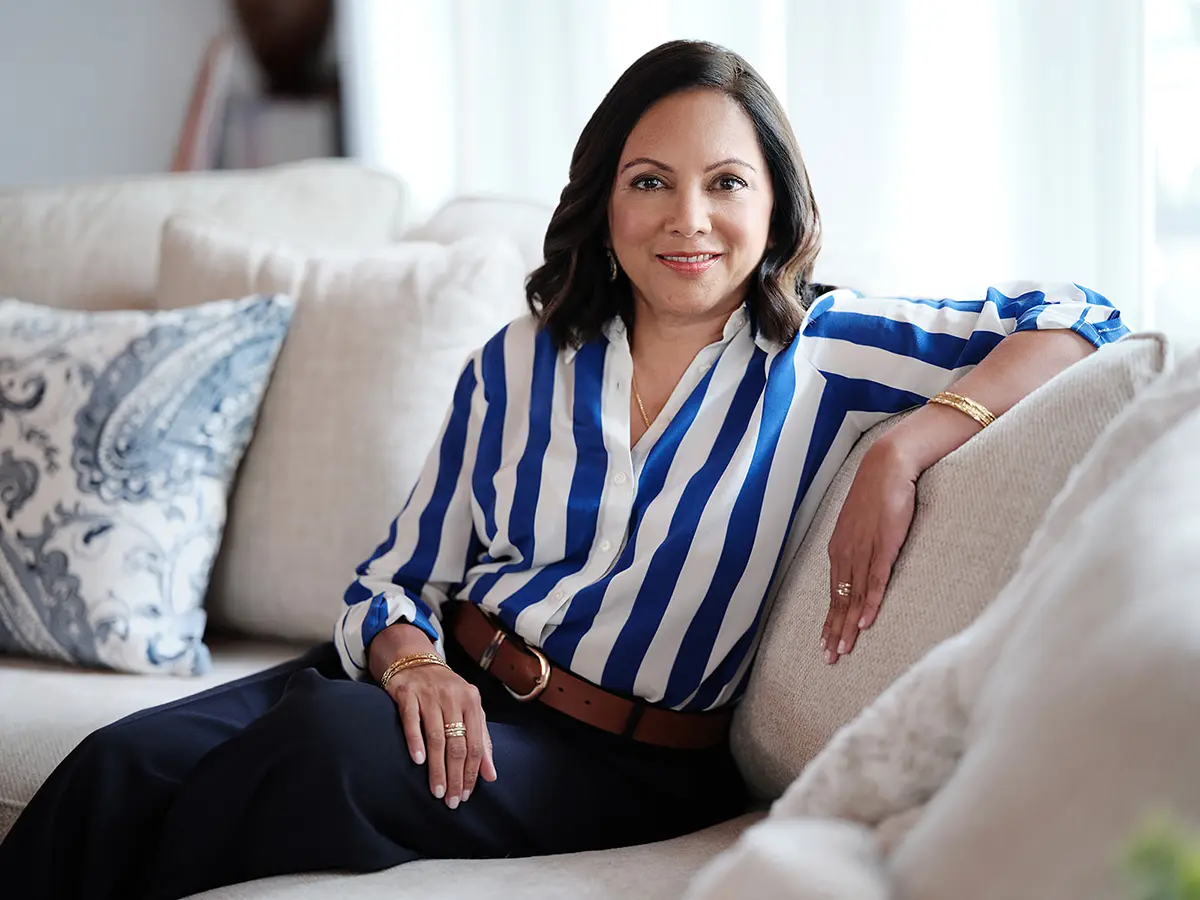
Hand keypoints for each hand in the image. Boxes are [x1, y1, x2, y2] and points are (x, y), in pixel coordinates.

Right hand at [384, 662, 497, 807]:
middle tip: (452, 800)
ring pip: (437, 737)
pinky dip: (415, 741)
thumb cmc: (445, 692)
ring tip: (437, 791)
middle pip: (457, 744)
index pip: (476, 744)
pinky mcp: (407, 694)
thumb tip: (491, 775)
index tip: (466, 795)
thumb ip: (482, 740)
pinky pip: (411, 721)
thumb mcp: (469, 710)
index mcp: (472, 702)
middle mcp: (453, 697)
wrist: (415, 660)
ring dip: (437, 767)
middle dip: (456, 776)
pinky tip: (417, 761)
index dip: (472, 772)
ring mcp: (429, 695)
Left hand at [822, 438, 919, 663]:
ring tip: (843, 650)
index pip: (834, 592)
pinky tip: (865, 623)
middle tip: (828, 658)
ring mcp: (864, 551)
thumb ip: (859, 546)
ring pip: (854, 596)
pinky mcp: (884, 547)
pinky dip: (869, 603)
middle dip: (834, 631)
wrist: (887, 467)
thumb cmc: (877, 494)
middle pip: (840, 600)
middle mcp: (846, 553)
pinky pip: (876, 581)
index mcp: (839, 549)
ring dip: (849, 626)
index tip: (825, 642)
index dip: (830, 619)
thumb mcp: (863, 524)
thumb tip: (860, 565)